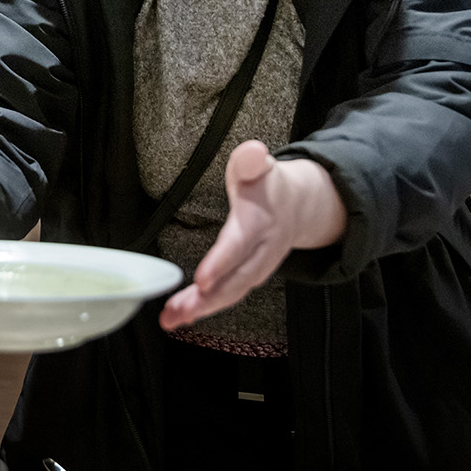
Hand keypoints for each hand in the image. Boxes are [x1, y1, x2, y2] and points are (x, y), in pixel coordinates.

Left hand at [159, 142, 345, 329]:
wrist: (298, 205)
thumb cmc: (267, 184)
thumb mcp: (259, 165)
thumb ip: (251, 161)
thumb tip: (253, 151)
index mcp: (260, 221)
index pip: (240, 243)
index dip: (222, 262)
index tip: (201, 280)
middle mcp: (262, 250)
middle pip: (236, 278)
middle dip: (208, 298)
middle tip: (180, 311)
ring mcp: (257, 267)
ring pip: (231, 292)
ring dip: (202, 309)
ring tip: (172, 319)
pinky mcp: (249, 277)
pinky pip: (228, 295)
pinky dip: (205, 308)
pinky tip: (181, 316)